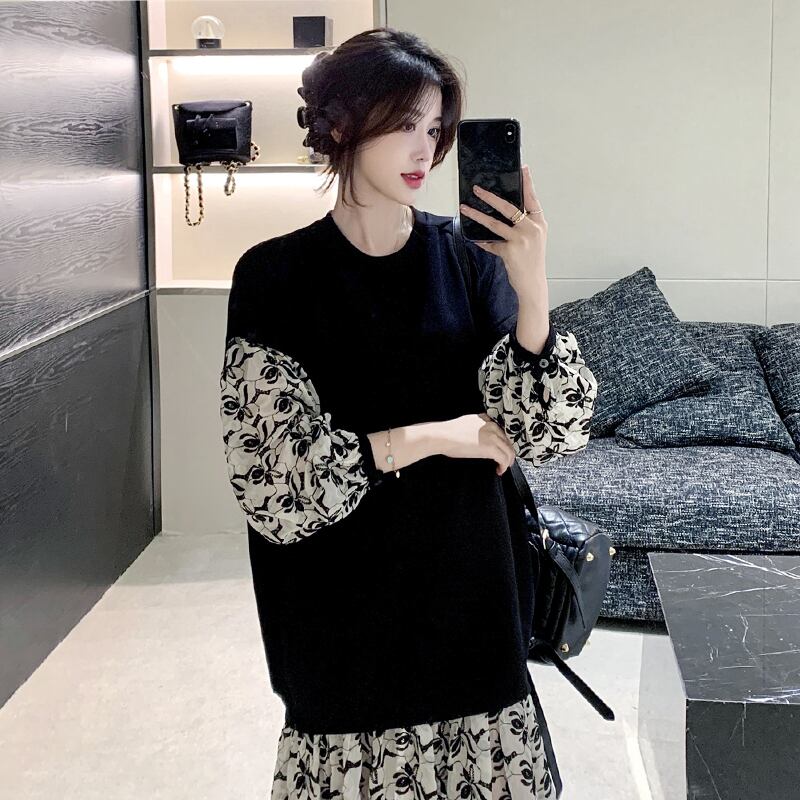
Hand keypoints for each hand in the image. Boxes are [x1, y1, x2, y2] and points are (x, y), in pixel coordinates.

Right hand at [435, 413, 516, 475]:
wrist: (441, 436)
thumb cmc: (448, 433)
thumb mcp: (467, 423)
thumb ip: (477, 427)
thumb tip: (481, 438)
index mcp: (486, 419)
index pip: (502, 432)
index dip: (503, 444)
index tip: (502, 451)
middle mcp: (491, 426)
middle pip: (507, 441)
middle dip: (508, 453)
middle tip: (505, 462)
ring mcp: (492, 436)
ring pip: (508, 451)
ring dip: (507, 461)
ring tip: (503, 467)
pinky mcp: (490, 448)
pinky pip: (503, 459)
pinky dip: (504, 466)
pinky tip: (499, 470)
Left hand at [458, 163, 547, 295]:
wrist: (533, 284)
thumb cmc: (531, 261)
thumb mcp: (533, 239)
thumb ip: (522, 225)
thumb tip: (502, 212)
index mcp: (539, 223)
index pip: (532, 198)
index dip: (527, 183)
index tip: (523, 168)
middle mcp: (532, 228)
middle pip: (509, 206)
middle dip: (491, 196)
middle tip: (477, 188)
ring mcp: (521, 239)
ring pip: (494, 223)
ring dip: (477, 215)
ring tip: (465, 208)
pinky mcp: (510, 251)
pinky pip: (490, 243)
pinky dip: (482, 241)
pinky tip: (473, 237)